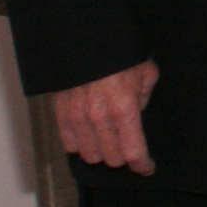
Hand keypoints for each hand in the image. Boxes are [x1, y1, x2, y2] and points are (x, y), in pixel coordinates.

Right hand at [53, 60, 158, 175]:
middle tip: (127, 149)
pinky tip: (88, 137)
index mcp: (125, 109)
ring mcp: (78, 117)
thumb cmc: (119, 53)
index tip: (146, 168)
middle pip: (112, 158)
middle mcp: (100, 118)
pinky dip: (80, 145)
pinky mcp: (60, 113)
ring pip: (90, 155)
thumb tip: (138, 111)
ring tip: (107, 143)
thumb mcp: (145, 72)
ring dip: (101, 153)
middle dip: (123, 157)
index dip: (142, 165)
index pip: (133, 152)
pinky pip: (69, 144)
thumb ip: (144, 96)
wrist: (84, 38)